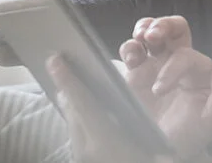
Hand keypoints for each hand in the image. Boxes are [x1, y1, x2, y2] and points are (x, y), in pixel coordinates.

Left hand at [47, 55, 166, 162]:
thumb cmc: (146, 159)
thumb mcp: (157, 150)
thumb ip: (148, 133)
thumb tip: (150, 112)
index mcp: (105, 141)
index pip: (82, 104)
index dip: (68, 79)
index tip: (54, 59)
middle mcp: (87, 149)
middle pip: (72, 111)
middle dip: (66, 88)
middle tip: (61, 65)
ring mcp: (83, 157)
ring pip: (71, 124)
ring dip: (70, 105)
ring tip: (70, 88)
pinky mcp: (83, 161)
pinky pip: (76, 136)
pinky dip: (76, 120)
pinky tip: (83, 116)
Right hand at [119, 16, 211, 159]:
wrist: (164, 151)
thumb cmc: (192, 135)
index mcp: (199, 71)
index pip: (186, 55)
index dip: (172, 67)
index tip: (158, 90)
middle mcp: (179, 62)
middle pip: (175, 28)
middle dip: (163, 25)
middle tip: (151, 35)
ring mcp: (156, 64)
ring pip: (152, 32)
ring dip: (144, 27)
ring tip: (138, 39)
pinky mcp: (136, 72)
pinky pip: (132, 50)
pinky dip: (129, 46)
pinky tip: (130, 57)